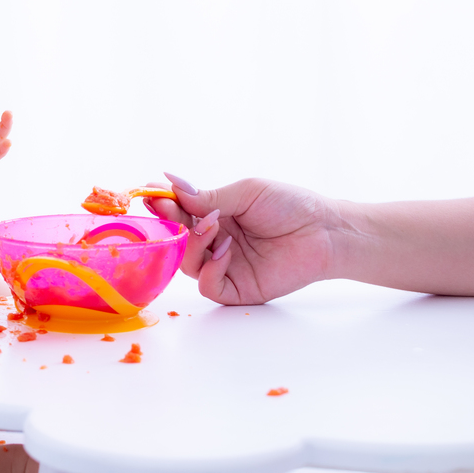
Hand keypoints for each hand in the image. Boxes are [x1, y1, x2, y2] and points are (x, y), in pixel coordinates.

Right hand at [145, 176, 339, 304]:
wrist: (326, 231)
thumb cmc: (291, 205)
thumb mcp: (245, 193)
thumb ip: (208, 196)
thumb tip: (170, 183)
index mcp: (215, 216)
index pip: (178, 213)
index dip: (162, 204)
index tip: (148, 193)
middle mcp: (215, 241)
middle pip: (176, 239)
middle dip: (169, 222)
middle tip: (169, 207)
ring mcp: (224, 266)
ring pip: (187, 264)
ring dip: (193, 243)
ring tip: (213, 226)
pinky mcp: (238, 289)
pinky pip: (209, 287)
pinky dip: (210, 270)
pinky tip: (225, 252)